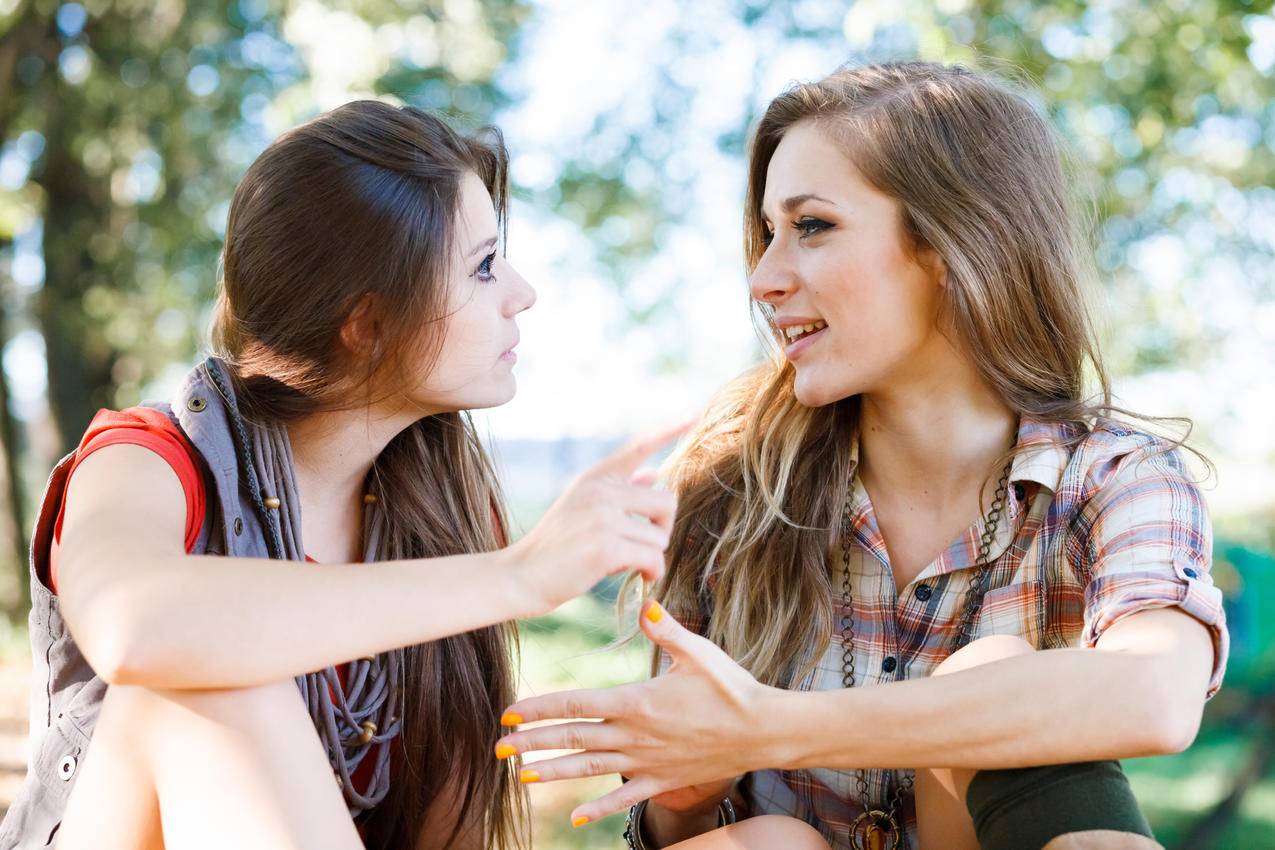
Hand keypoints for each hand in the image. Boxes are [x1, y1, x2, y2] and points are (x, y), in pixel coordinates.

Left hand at [495, 601, 778, 825]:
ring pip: (591, 769)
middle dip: (534, 742)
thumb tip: (646, 604)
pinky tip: (576, 818)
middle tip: (500, 747)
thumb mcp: (698, 652)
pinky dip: (600, 809)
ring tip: (523, 775)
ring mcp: (648, 762)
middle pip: (574, 739)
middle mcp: (635, 735)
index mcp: (637, 701)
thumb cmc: (732, 687)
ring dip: (555, 772)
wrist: (764, 730)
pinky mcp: (663, 780)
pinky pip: (626, 798)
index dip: (541, 708)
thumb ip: (667, 629)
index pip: (577, 704)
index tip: (512, 711)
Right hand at [504, 423, 688, 615]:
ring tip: (628, 563)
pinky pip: (653, 558)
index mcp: (596, 477)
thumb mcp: (583, 506)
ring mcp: (602, 517)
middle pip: (668, 502)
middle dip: (663, 529)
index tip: (696, 413)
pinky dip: (652, 572)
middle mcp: (600, 490)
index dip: (670, 429)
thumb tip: (653, 475)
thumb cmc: (557, 545)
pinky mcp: (605, 547)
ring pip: (660, 537)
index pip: (640, 445)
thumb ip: (620, 490)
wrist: (520, 575)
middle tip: (646, 546)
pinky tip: (640, 576)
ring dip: (652, 556)